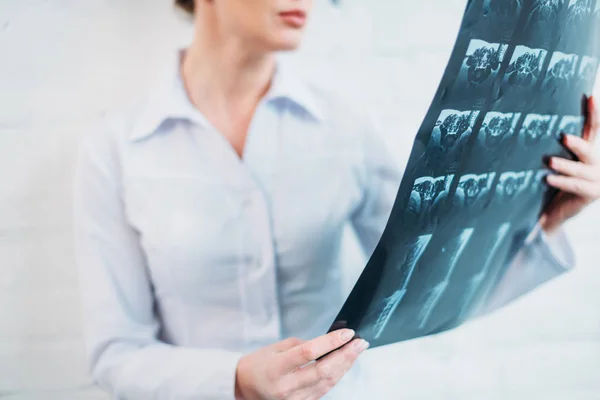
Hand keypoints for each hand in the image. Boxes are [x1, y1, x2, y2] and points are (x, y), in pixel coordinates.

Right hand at [234, 329, 367, 399]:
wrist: (244, 387)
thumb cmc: (258, 364)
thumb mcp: (276, 347)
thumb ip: (301, 345)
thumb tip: (327, 343)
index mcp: (276, 368)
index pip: (309, 353)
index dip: (331, 342)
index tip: (347, 333)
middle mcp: (286, 387)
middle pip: (323, 371)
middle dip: (346, 355)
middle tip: (360, 342)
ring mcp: (294, 399)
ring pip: (327, 383)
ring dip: (345, 366)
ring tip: (357, 351)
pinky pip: (323, 390)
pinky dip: (336, 377)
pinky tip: (344, 365)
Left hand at [541, 96, 599, 233]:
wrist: (558, 210)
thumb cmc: (555, 179)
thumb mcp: (556, 160)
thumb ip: (553, 144)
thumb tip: (535, 118)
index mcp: (590, 150)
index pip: (594, 128)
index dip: (594, 113)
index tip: (591, 96)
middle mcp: (598, 162)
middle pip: (591, 149)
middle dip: (578, 144)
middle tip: (563, 137)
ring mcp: (598, 179)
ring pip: (582, 170)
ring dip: (566, 166)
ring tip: (550, 162)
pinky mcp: (593, 194)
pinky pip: (576, 186)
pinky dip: (563, 182)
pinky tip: (548, 179)